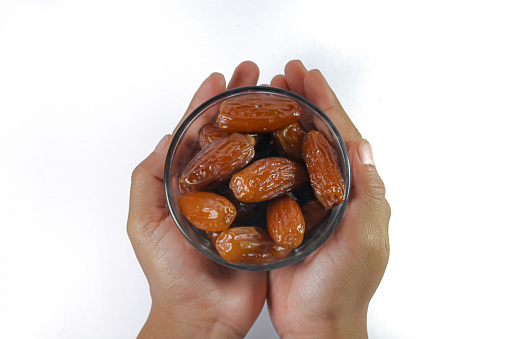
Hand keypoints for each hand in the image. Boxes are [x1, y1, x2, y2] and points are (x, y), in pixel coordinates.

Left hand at [127, 61, 265, 338]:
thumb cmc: (170, 275)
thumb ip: (148, 179)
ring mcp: (246, 199)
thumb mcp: (144, 223)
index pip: (198, 133)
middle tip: (256, 73)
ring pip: (259, 152)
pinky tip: (300, 138)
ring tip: (281, 94)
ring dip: (268, 121)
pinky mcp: (268, 216)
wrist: (203, 315)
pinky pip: (281, 183)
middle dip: (242, 101)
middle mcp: (220, 186)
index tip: (221, 78)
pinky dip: (290, 159)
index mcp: (190, 183)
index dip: (208, 102)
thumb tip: (169, 138)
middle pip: (232, 134)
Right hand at [267, 61, 390, 337]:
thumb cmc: (342, 287)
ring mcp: (305, 199)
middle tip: (284, 75)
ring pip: (293, 150)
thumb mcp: (364, 240)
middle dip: (302, 102)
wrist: (315, 322)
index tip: (307, 76)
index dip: (325, 103)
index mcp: (355, 191)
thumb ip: (367, 194)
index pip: (341, 135)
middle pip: (316, 135)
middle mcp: (330, 190)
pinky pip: (273, 174)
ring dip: (282, 120)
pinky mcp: (282, 212)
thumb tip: (364, 147)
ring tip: (267, 95)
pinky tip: (251, 136)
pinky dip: (264, 150)